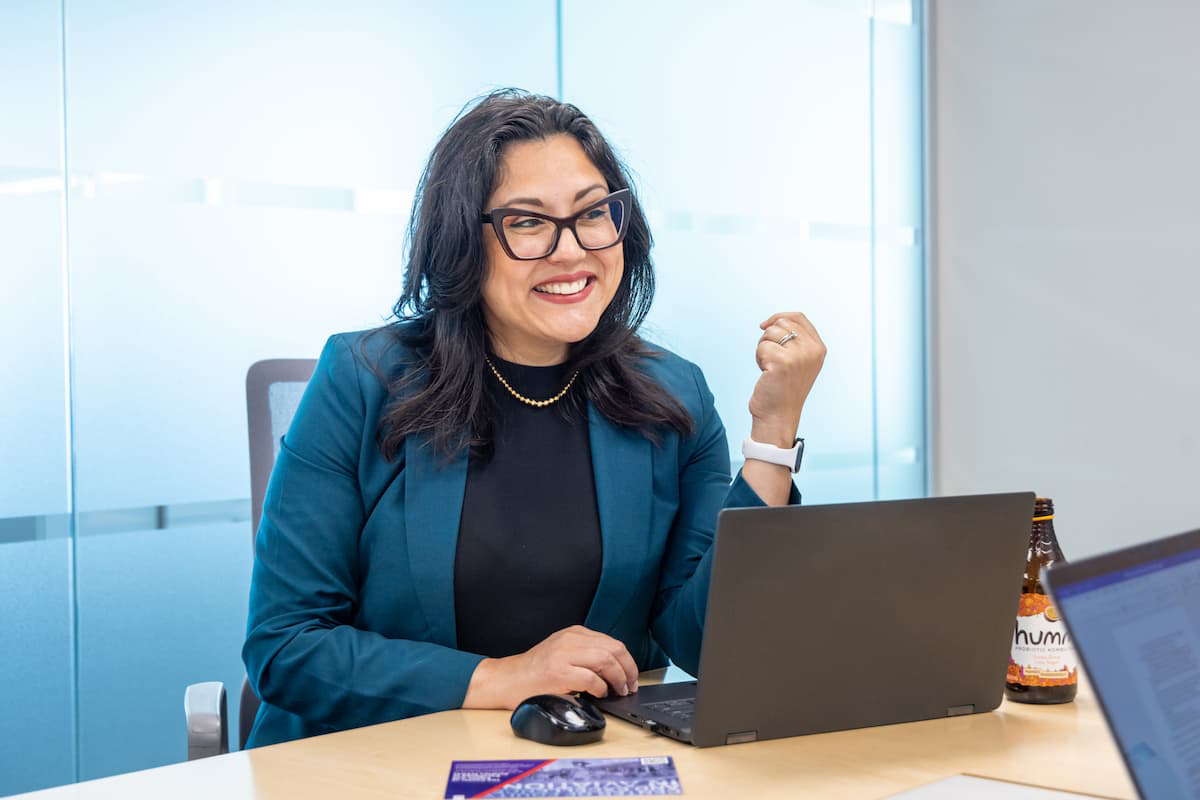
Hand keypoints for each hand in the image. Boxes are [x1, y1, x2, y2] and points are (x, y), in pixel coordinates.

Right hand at [462, 625, 639, 709]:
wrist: (505, 680)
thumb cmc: (534, 672)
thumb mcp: (561, 653)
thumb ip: (585, 654)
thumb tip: (616, 671)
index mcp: (573, 633)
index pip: (612, 643)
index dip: (628, 662)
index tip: (631, 676)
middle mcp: (569, 640)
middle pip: (614, 649)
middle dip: (628, 670)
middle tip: (629, 686)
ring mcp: (563, 655)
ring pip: (606, 661)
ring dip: (618, 679)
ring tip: (618, 691)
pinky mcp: (558, 672)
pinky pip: (591, 679)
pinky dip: (601, 688)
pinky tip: (599, 694)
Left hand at [748, 312, 825, 446]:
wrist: (778, 417)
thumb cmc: (782, 390)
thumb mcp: (797, 362)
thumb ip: (795, 341)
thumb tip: (775, 319)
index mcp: (819, 348)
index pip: (798, 317)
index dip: (779, 317)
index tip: (764, 325)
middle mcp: (813, 350)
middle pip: (782, 323)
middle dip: (769, 337)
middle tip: (771, 359)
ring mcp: (800, 356)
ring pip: (770, 333)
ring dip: (763, 349)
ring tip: (769, 368)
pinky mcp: (783, 362)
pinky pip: (762, 347)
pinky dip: (759, 359)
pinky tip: (765, 374)